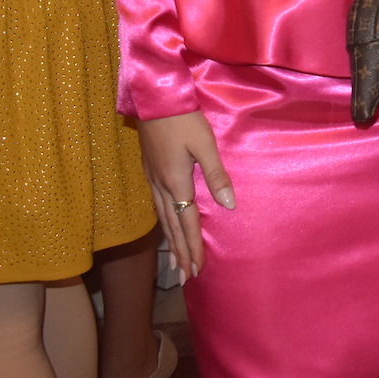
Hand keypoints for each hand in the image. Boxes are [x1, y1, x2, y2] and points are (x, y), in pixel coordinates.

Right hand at [135, 110, 233, 279]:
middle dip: (180, 253)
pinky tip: (166, 226)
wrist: (155, 99)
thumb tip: (229, 205)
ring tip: (174, 262)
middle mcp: (161, 186)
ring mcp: (152, 179)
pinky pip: (157, 206)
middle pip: (172, 227)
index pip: (186, 224)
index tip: (197, 270)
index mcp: (176, 183)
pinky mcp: (149, 171)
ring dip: (170, 242)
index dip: (193, 248)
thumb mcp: (205, 145)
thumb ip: (216, 175)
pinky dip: (163, 223)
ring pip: (162, 218)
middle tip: (185, 277)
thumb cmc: (184, 120)